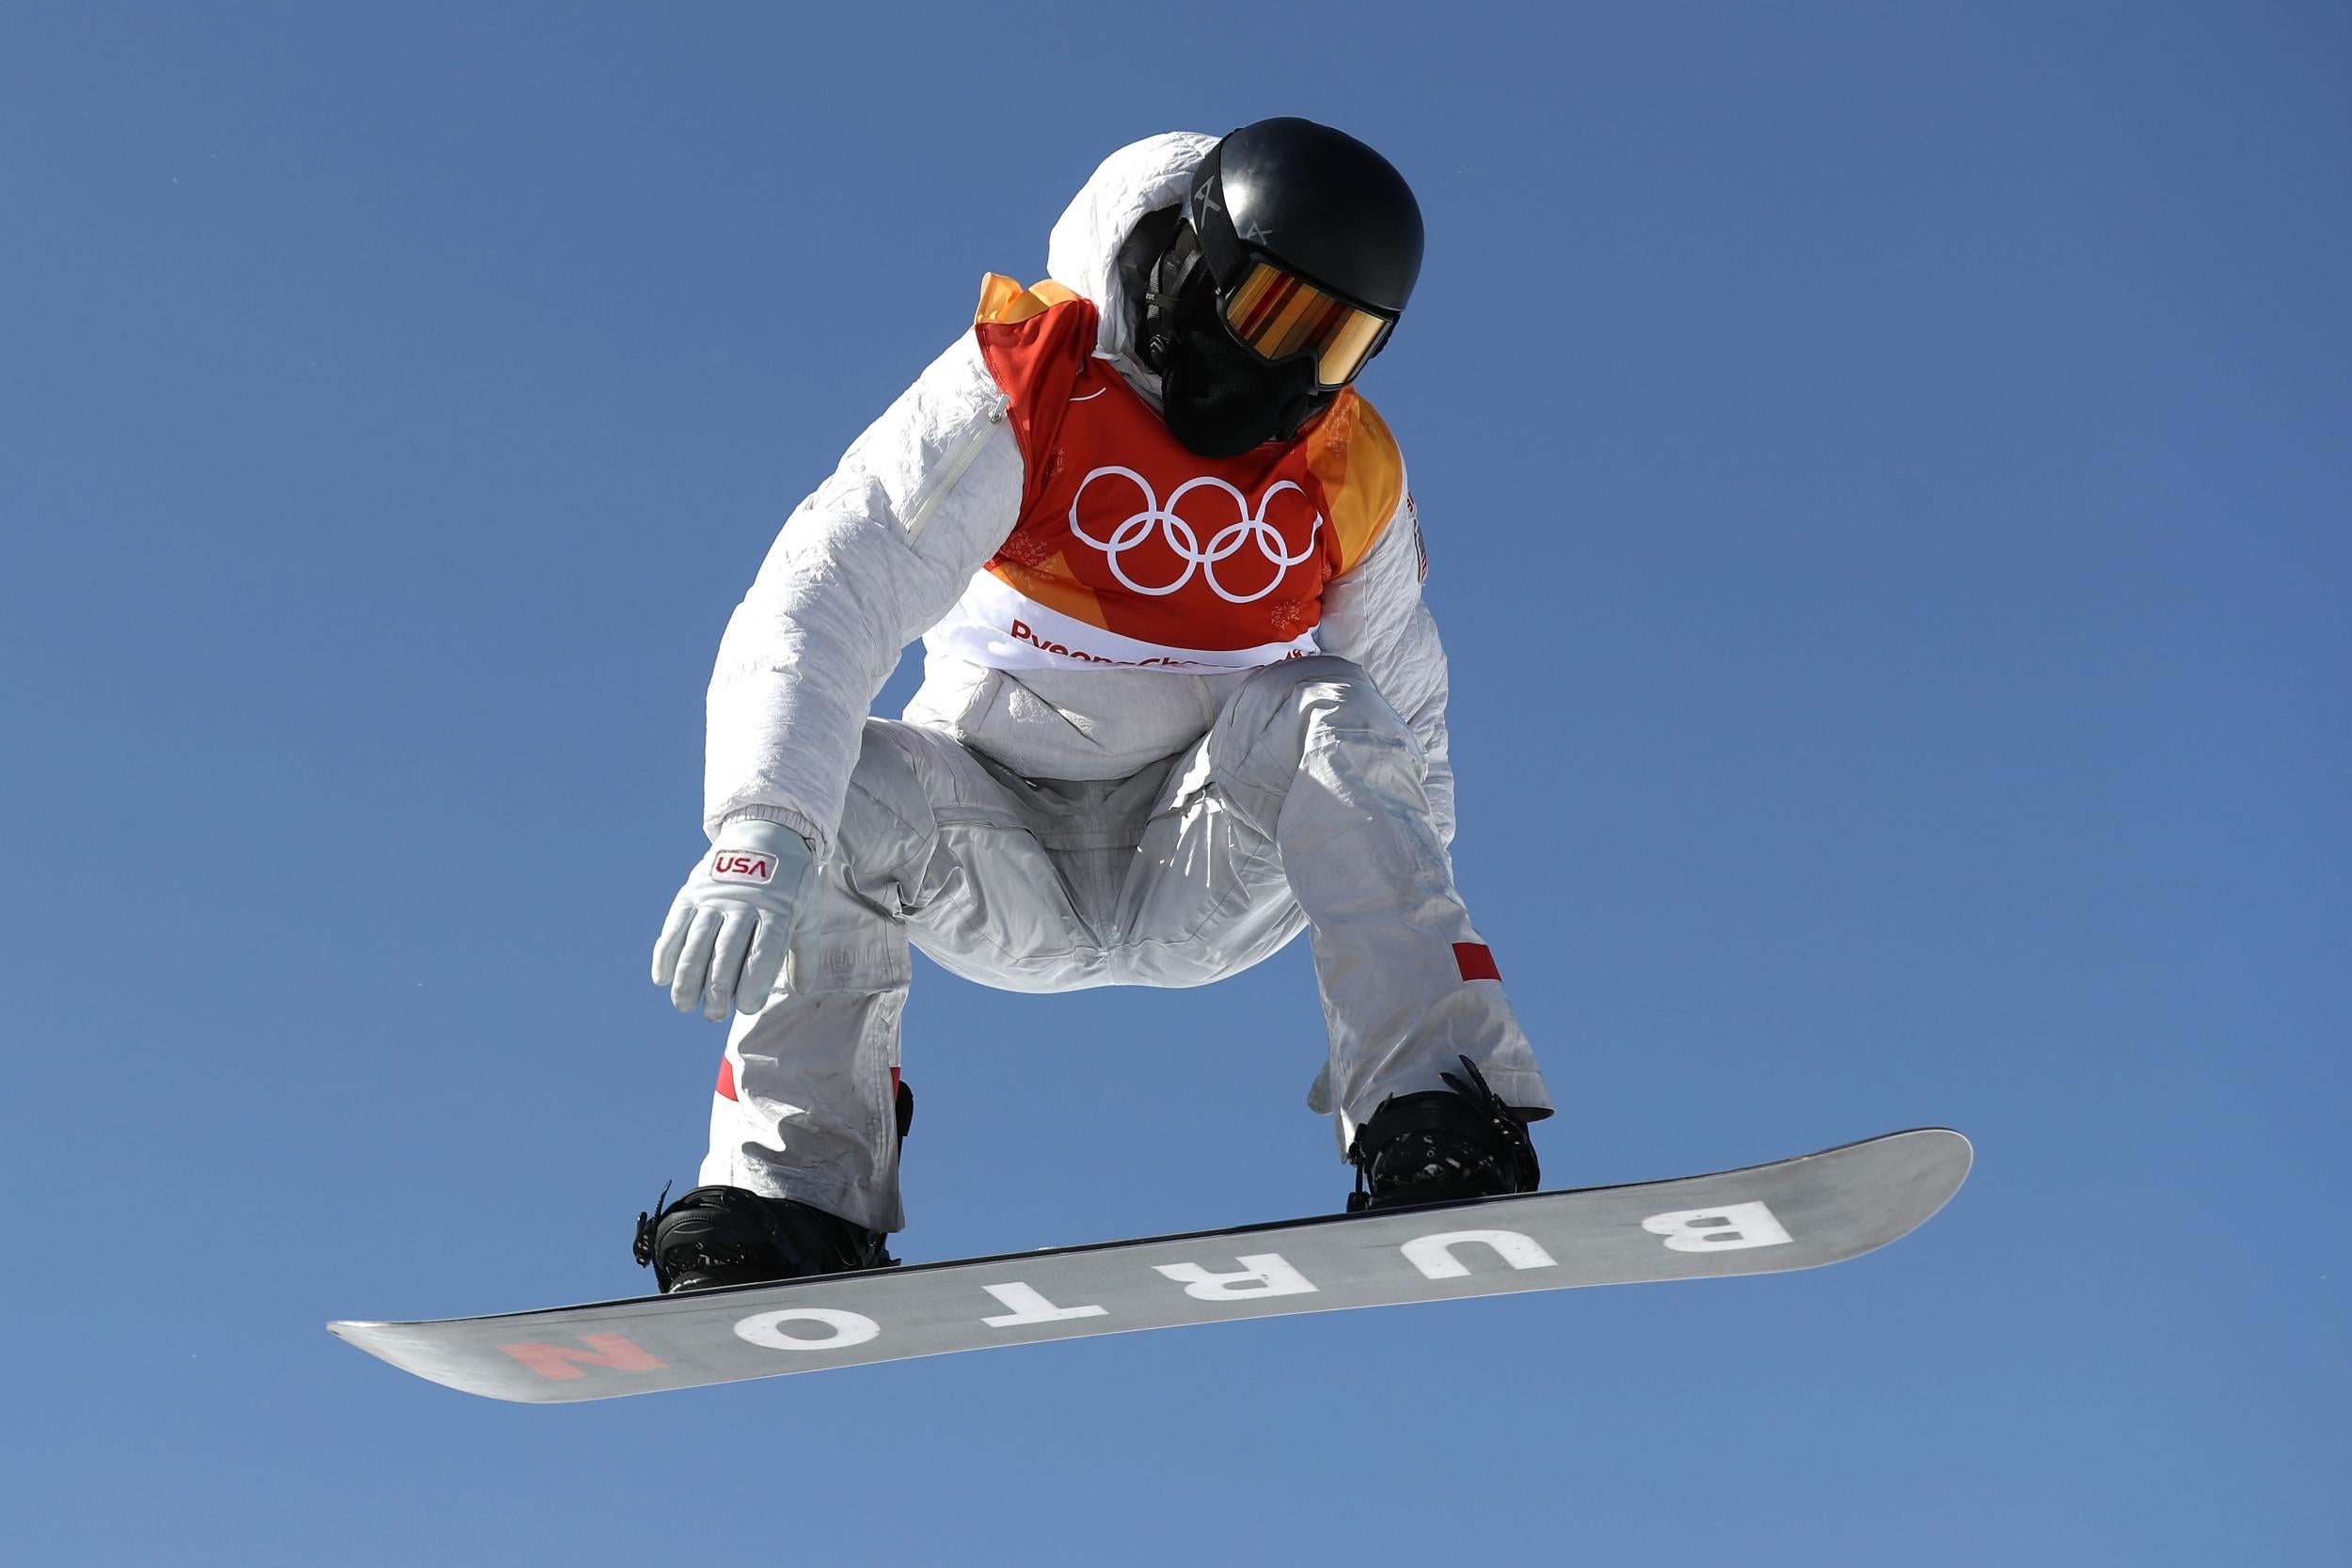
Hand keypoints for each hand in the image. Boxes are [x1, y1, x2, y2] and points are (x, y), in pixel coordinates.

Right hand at [651, 820, 817, 1019]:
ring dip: (687, 977)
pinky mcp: (692, 891)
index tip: (746, 1008)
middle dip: (717, 988)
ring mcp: (715, 897)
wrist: (767, 831)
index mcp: (777, 911)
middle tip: (713, 1015)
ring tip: (683, 1005)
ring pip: (697, 941)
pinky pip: (675, 925)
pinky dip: (666, 953)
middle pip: (726, 951)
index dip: (753, 982)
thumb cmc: (792, 883)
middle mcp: (743, 904)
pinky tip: (661, 978)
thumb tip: (803, 990)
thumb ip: (804, 952)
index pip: (764, 952)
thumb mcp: (808, 912)